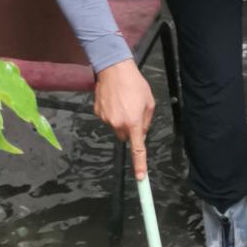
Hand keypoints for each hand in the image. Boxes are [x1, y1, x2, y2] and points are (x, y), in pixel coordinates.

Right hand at [94, 59, 154, 179]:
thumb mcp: (149, 102)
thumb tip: (142, 134)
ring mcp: (105, 119)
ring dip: (121, 119)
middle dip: (130, 129)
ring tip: (123, 101)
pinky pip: (107, 118)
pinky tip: (114, 99)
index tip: (140, 178)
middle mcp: (117, 124)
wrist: (113, 68)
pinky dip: (112, 112)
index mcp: (133, 123)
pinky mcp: (97, 112)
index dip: (139, 164)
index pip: (137, 149)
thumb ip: (147, 122)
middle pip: (125, 136)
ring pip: (116, 127)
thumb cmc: (135, 84)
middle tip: (134, 112)